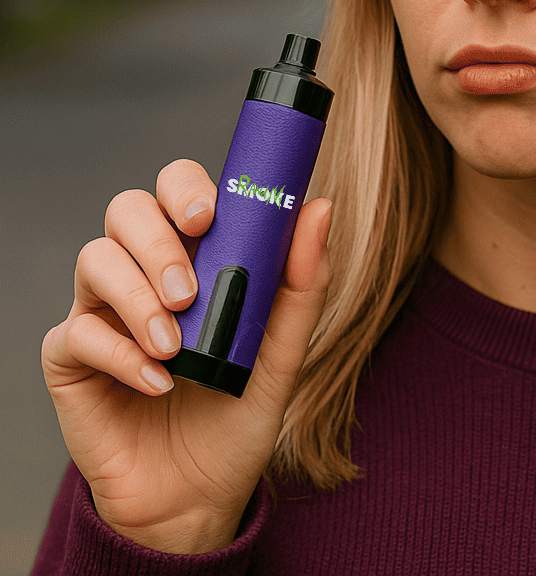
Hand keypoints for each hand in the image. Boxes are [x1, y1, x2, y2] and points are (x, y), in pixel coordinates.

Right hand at [41, 159, 331, 553]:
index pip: (177, 189)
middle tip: (189, 290)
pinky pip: (74, 332)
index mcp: (195, 255)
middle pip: (127, 209)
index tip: (208, 216)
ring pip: (94, 259)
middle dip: (158, 241)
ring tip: (174, 345)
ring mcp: (103, 312)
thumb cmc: (239, 409)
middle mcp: (144, 272)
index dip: (186, 187)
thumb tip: (319, 206)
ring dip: (137, 296)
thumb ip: (301, 281)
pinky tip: (157, 382)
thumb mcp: (283, 349)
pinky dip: (120, 354)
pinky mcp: (70, 359)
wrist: (200, 493)